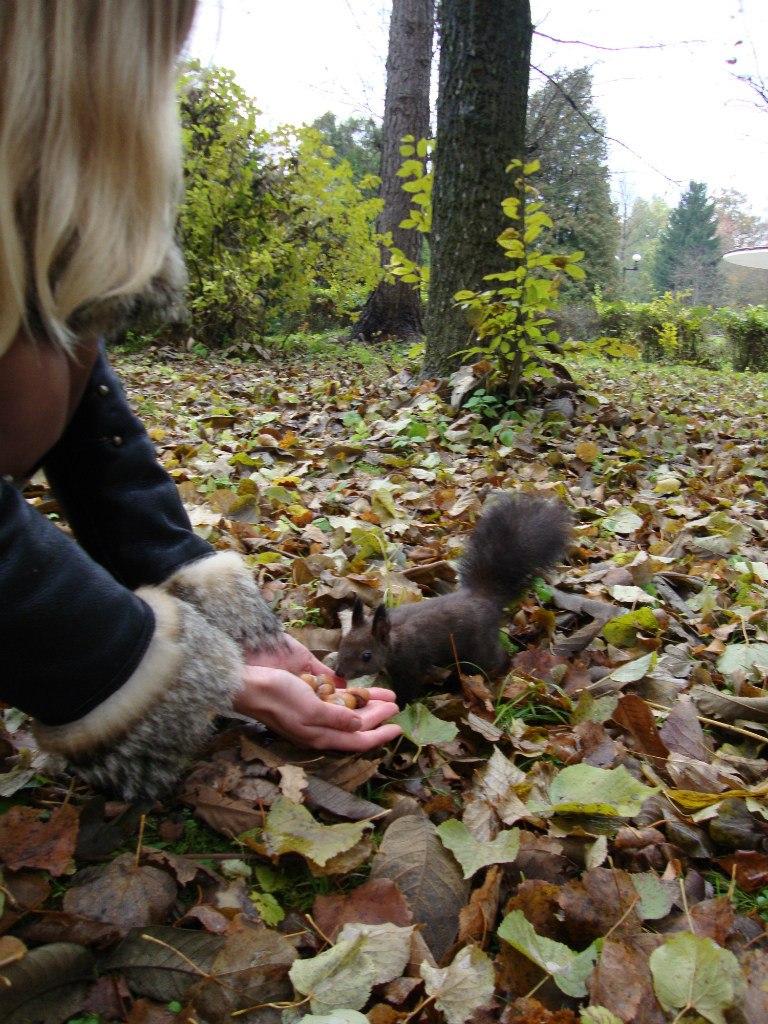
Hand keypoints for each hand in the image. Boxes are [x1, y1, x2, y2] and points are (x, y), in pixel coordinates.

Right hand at [234, 636, 401, 751]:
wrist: (249, 682)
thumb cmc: (277, 697)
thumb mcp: (310, 710)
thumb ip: (336, 718)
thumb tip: (359, 725)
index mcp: (320, 735)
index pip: (357, 740)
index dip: (379, 736)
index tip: (398, 729)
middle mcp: (320, 725)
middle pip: (356, 724)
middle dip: (378, 716)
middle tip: (397, 707)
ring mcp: (314, 709)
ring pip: (349, 709)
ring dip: (369, 702)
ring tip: (388, 695)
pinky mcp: (309, 693)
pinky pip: (336, 696)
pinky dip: (351, 693)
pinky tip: (360, 689)